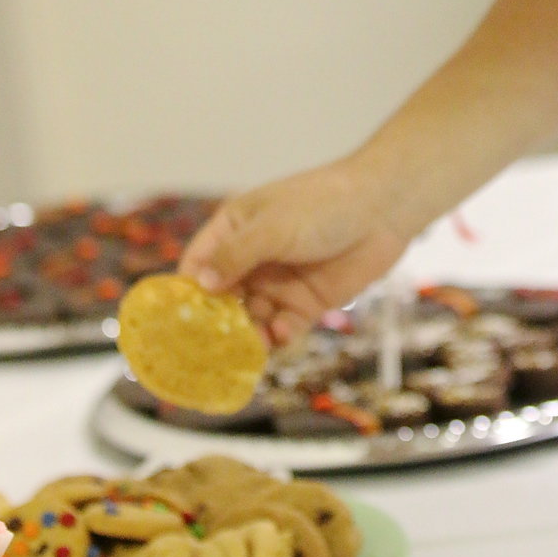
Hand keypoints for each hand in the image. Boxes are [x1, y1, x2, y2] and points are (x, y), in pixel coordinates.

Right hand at [179, 156, 409, 346]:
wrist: (383, 210)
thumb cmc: (323, 205)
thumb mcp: (273, 227)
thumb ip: (236, 255)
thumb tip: (200, 285)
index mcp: (236, 228)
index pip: (198, 263)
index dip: (186, 292)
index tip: (174, 323)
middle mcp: (252, 258)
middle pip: (221, 300)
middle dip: (216, 324)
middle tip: (210, 350)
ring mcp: (279, 282)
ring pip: (250, 319)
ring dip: (248, 335)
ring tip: (250, 346)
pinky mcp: (306, 303)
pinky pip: (282, 328)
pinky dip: (278, 336)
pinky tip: (282, 334)